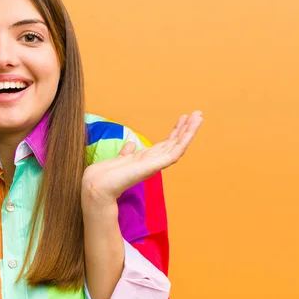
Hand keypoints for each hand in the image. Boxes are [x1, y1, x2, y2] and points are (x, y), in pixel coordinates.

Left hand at [81, 111, 203, 207]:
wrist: (100, 184)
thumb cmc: (108, 175)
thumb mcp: (120, 159)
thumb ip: (127, 153)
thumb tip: (130, 144)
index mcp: (147, 158)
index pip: (166, 143)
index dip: (175, 131)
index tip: (183, 118)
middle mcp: (154, 161)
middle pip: (175, 142)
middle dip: (187, 128)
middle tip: (198, 114)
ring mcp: (156, 163)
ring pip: (178, 145)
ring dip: (189, 131)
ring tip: (199, 117)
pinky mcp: (156, 166)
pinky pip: (174, 152)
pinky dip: (183, 141)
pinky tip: (190, 131)